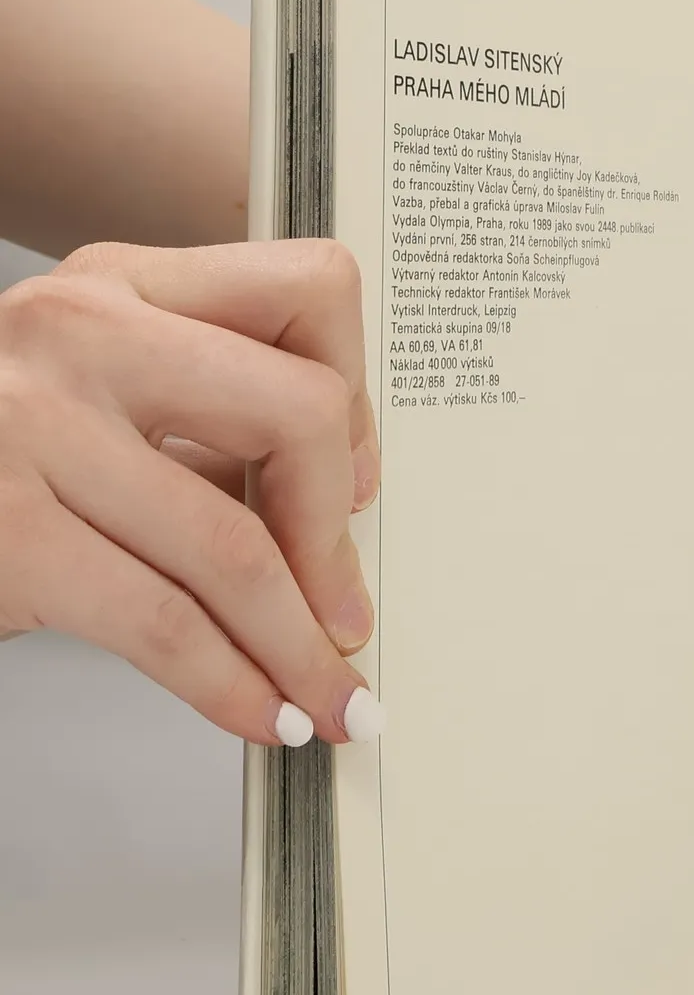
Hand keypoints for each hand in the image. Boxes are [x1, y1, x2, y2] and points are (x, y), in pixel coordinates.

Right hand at [0, 239, 382, 744]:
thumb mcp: (94, 390)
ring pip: (237, 546)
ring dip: (301, 647)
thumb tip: (337, 504)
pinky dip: (231, 684)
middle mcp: (81, 331)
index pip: (311, 291)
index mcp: (124, 282)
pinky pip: (163, 623)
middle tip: (343, 605)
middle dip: (337, 533)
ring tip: (329, 696)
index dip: (357, 394)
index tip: (353, 477)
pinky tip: (262, 712)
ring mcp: (34, 428)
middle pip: (300, 412)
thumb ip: (202, 414)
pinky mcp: (8, 533)